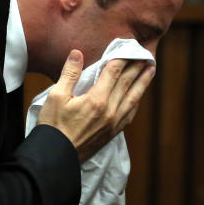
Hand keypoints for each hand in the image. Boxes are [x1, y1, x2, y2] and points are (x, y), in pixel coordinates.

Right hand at [36, 49, 155, 161]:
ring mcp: (113, 123)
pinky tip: (139, 97)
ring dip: (143, 82)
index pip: (114, 72)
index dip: (122, 58)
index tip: (129, 47)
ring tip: (150, 70)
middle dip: (136, 67)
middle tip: (146, 54)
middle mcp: (110, 110)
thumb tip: (77, 53)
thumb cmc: (53, 126)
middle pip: (127, 83)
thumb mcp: (56, 96)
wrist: (56, 157)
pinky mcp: (112, 132)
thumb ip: (70, 74)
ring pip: (133, 98)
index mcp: (97, 99)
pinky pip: (130, 113)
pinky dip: (136, 101)